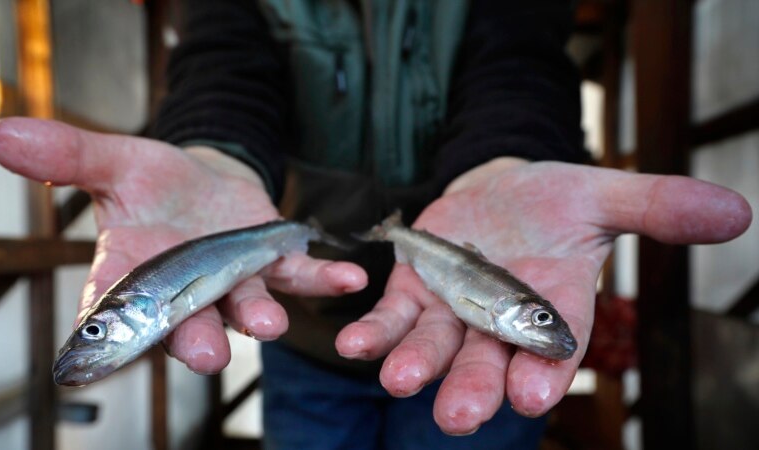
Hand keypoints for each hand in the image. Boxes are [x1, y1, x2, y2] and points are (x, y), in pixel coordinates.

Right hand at [0, 117, 366, 373]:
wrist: (204, 180)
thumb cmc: (155, 183)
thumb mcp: (114, 162)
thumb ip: (69, 157)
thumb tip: (5, 134)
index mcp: (133, 274)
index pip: (115, 305)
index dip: (109, 330)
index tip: (95, 362)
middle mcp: (183, 291)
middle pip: (184, 323)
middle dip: (194, 340)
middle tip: (203, 356)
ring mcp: (233, 283)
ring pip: (244, 306)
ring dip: (259, 315)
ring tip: (271, 322)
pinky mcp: (272, 266)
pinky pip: (299, 276)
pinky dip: (323, 279)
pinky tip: (348, 279)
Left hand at [336, 157, 751, 433]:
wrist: (499, 190)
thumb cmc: (554, 200)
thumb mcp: (602, 196)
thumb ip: (655, 207)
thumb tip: (733, 211)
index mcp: (553, 306)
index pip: (554, 348)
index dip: (543, 372)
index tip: (531, 396)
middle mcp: (502, 321)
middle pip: (490, 362)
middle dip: (475, 389)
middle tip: (460, 417)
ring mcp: (455, 310)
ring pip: (436, 347)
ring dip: (417, 365)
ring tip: (401, 381)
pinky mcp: (416, 292)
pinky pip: (393, 317)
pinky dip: (375, 333)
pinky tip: (355, 346)